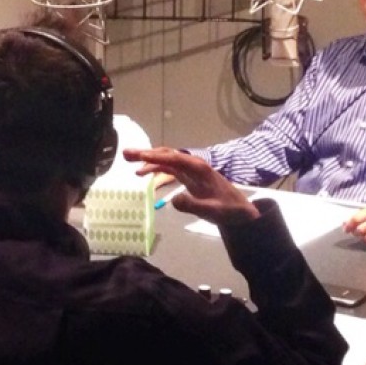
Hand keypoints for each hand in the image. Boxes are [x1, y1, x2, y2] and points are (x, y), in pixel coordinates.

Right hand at [124, 147, 258, 226]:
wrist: (239, 210)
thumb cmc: (228, 210)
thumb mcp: (212, 211)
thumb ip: (193, 206)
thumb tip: (173, 200)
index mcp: (199, 169)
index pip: (174, 159)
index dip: (157, 156)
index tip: (139, 155)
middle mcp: (193, 165)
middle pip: (167, 155)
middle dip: (147, 153)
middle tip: (126, 154)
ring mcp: (190, 170)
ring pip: (166, 160)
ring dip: (148, 159)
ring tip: (128, 161)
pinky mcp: (188, 176)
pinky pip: (169, 168)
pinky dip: (155, 168)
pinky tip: (143, 173)